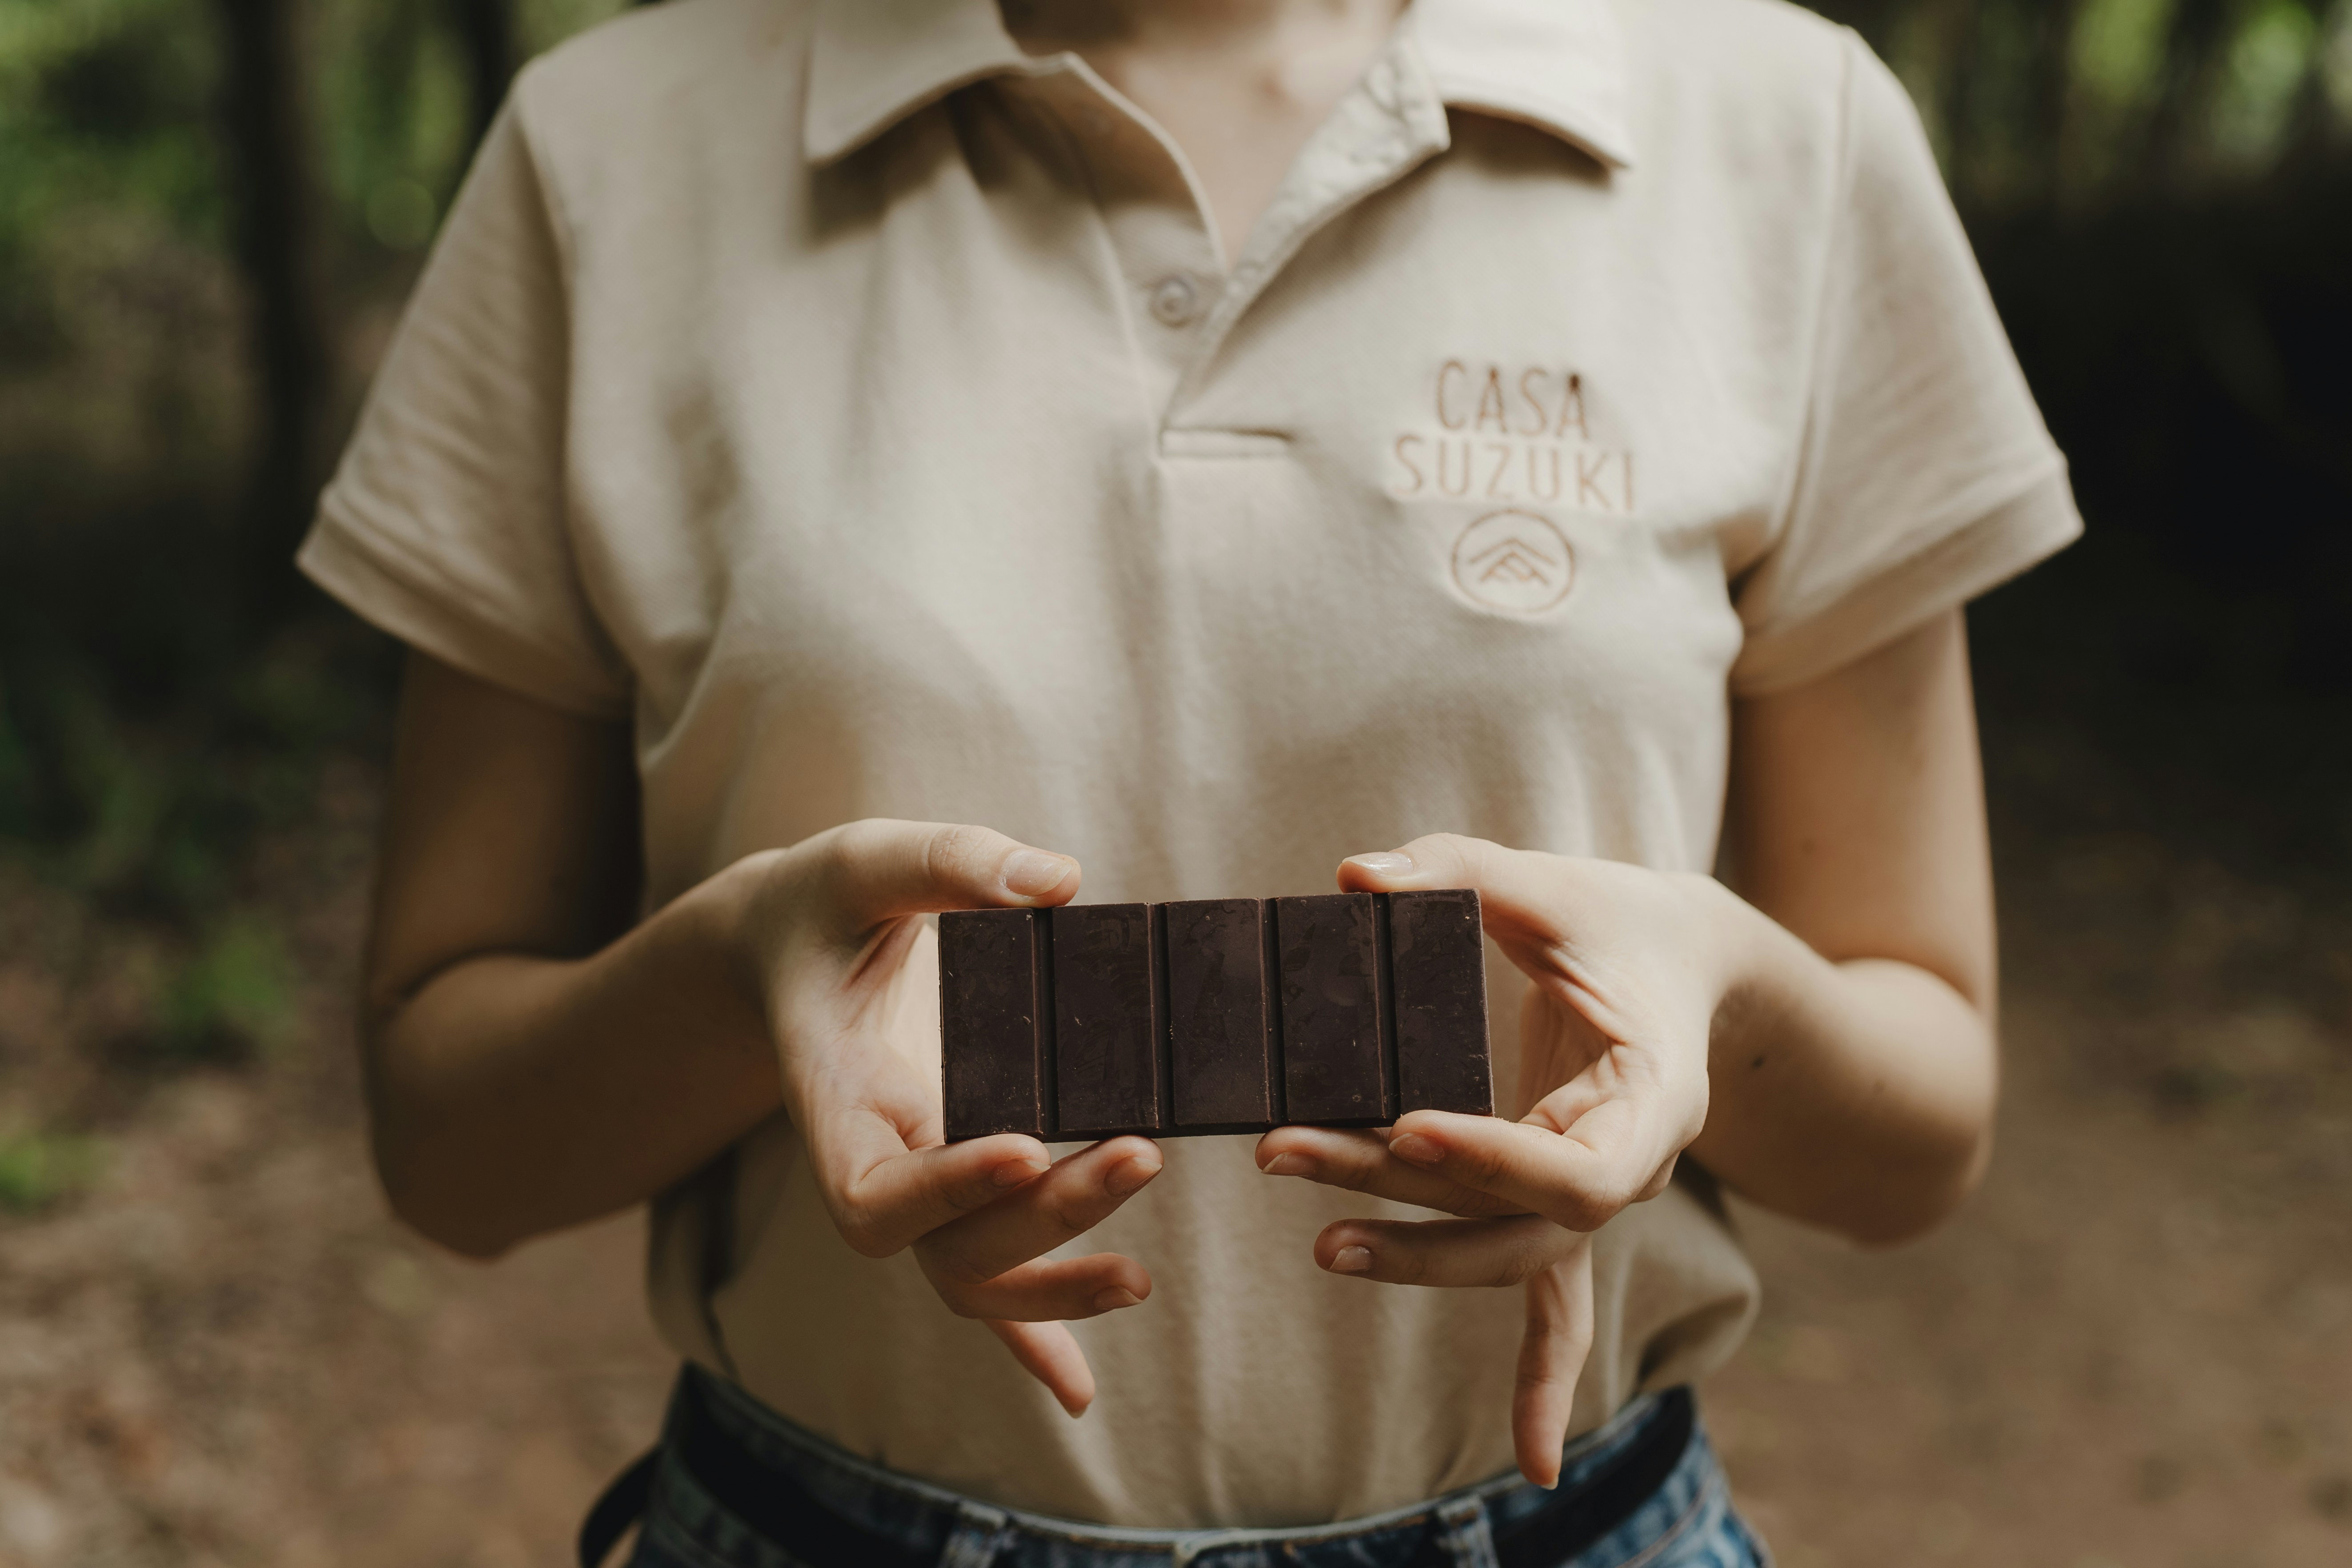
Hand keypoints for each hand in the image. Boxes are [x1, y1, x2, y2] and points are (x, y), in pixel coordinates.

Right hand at [726, 819, 1161, 1416]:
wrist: (793, 944)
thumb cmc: (828, 904)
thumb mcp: (868, 859)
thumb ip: (949, 863)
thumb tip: (1057, 882)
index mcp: (836, 1094)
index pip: (873, 1186)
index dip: (944, 1187)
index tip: (1025, 1145)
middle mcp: (876, 1154)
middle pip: (944, 1243)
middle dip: (1043, 1219)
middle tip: (1139, 1153)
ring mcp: (918, 1178)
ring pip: (968, 1279)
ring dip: (1052, 1290)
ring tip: (1139, 1279)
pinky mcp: (956, 1180)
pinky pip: (984, 1283)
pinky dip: (1031, 1343)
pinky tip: (1081, 1395)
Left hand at [1256, 833, 1737, 1482]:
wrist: (1689, 957)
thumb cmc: (1623, 917)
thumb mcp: (1552, 883)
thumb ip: (1457, 874)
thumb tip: (1353, 880)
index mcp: (1651, 1100)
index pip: (1573, 1165)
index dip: (1490, 1156)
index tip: (1404, 1125)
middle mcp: (1629, 1165)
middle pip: (1514, 1216)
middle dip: (1399, 1198)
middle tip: (1285, 1153)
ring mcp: (1596, 1195)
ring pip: (1507, 1252)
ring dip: (1413, 1256)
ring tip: (1315, 1244)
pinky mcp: (1561, 1201)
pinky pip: (1556, 1303)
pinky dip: (1543, 1379)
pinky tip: (1537, 1467)